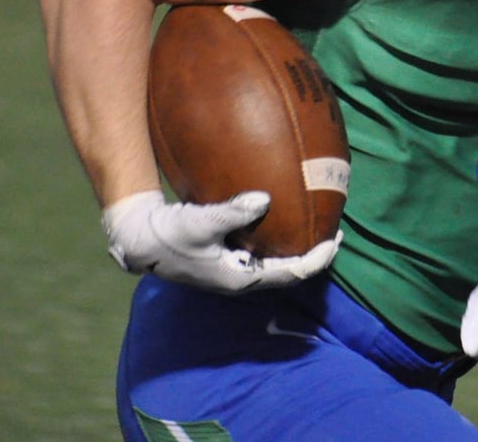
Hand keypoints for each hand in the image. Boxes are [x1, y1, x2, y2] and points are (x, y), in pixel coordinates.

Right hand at [102, 189, 339, 293]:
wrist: (141, 240)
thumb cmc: (170, 234)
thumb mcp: (202, 221)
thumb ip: (233, 212)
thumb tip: (264, 200)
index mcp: (242, 279)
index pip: (293, 274)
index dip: (318, 259)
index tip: (336, 240)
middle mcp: (243, 279)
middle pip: (290, 272)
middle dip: (314, 254)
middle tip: (336, 232)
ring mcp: (236, 270)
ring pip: (278, 264)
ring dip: (298, 248)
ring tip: (317, 227)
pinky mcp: (228, 258)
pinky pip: (263, 252)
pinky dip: (279, 238)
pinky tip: (283, 218)